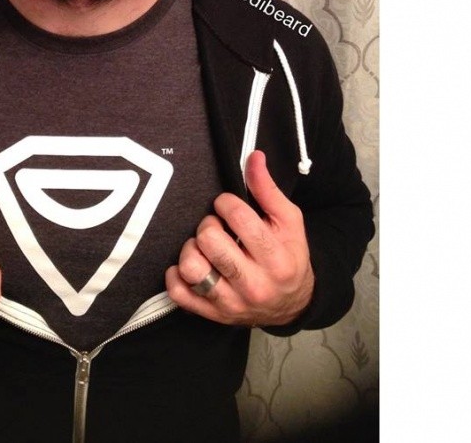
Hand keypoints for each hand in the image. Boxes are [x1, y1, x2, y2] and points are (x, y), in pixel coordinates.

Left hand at [165, 151, 313, 326]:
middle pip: (209, 240)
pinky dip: (177, 276)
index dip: (225, 203)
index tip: (228, 208)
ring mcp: (231, 303)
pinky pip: (179, 293)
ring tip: (203, 247)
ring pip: (191, 267)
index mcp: (276, 258)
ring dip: (191, 250)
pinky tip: (191, 266)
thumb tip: (254, 157)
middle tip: (217, 228)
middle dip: (209, 225)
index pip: (236, 216)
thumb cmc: (288, 255)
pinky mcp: (213, 315)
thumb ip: (267, 188)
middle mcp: (254, 285)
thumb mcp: (288, 221)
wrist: (293, 303)